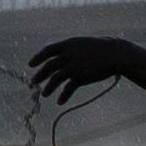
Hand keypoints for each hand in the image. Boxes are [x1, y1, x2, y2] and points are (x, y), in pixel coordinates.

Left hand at [27, 33, 145, 109]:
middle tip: (33, 83)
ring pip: (55, 79)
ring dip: (49, 88)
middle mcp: (68, 55)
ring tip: (44, 94)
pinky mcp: (80, 77)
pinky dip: (63, 96)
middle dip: (39, 75)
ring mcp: (73, 66)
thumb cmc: (101, 47)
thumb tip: (60, 56)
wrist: (115, 54)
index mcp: (67, 44)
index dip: (38, 58)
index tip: (30, 64)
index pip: (47, 50)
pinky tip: (60, 102)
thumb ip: (69, 49)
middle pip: (48, 66)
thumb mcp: (82, 43)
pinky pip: (68, 88)